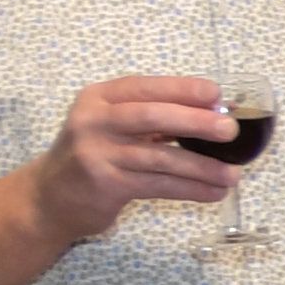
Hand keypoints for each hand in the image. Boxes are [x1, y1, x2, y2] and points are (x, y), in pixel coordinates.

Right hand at [21, 75, 250, 245]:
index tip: (217, 93)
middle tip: (231, 130)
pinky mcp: (105, 184)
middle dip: (196, 122)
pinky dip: (190, 189)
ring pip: (159, 157)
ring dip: (202, 167)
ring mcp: (97, 153)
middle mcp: (94, 120)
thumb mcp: (114, 125)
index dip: (182, 88)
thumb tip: (215, 111)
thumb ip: (153, 116)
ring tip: (234, 175)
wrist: (50, 197)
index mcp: (99, 97)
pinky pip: (158, 185)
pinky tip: (214, 192)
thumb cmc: (95, 155)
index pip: (145, 86)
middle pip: (151, 116)